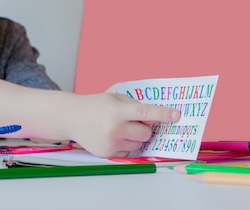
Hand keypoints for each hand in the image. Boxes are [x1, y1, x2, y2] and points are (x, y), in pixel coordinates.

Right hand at [65, 93, 180, 157]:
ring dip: (136, 136)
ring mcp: (110, 142)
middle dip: (145, 127)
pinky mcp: (107, 153)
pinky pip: (128, 151)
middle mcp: (114, 128)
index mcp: (117, 110)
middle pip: (146, 132)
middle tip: (135, 121)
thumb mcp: (114, 97)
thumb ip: (135, 104)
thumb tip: (156, 116)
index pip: (145, 113)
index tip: (176, 115)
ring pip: (139, 143)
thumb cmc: (96, 105)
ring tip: (121, 128)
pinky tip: (113, 136)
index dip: (163, 114)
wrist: (72, 117)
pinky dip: (126, 145)